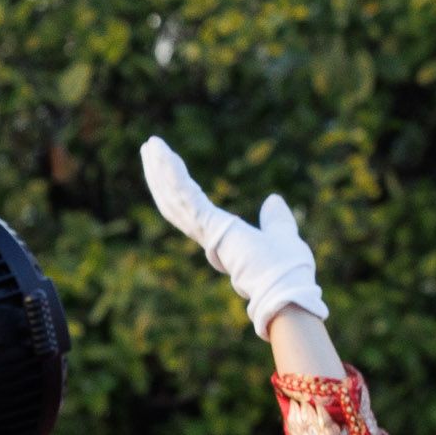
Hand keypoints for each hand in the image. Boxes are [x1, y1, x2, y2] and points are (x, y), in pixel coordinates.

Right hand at [141, 137, 326, 335]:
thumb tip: (274, 200)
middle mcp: (207, 236)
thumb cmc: (285, 270)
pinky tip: (164, 155)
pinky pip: (186, 195)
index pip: (191, 208)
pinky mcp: (210, 225)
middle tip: (149, 148)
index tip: (169, 164)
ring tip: (150, 145)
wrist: (287, 289)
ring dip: (161, 169)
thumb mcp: (282, 234)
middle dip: (160, 174)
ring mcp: (206, 232)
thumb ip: (276, 219)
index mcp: (221, 238)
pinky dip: (173, 174)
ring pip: (174, 196)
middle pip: (174, 200)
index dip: (177, 187)